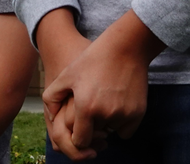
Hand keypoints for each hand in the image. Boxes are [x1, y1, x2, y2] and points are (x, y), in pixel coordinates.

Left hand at [41, 10, 164, 160]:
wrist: (125, 46)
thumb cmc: (93, 59)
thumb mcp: (67, 74)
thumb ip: (52, 97)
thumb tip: (52, 117)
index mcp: (86, 107)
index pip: (80, 142)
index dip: (77, 136)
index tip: (79, 126)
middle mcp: (105, 114)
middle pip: (95, 135)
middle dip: (92, 127)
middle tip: (93, 106)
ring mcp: (123, 114)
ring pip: (111, 131)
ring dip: (107, 123)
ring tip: (105, 98)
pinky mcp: (138, 113)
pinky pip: (126, 130)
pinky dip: (122, 122)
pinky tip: (117, 102)